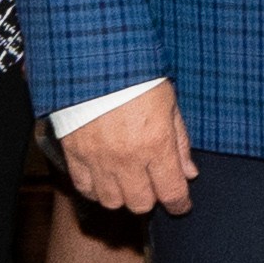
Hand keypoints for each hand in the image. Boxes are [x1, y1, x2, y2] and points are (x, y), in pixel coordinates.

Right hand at [59, 81, 197, 220]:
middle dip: (151, 198)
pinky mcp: (74, 153)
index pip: (172, 191)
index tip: (180, 205)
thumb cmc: (135, 73)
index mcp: (156, 144)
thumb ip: (179, 142)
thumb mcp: (168, 103)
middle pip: (141, 203)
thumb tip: (189, 172)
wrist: (94, 57)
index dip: (179, 204)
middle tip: (153, 185)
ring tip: (127, 181)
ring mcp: (98, 158)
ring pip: (112, 201)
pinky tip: (102, 178)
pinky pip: (84, 187)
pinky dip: (95, 188)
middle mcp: (127, 158)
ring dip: (122, 196)